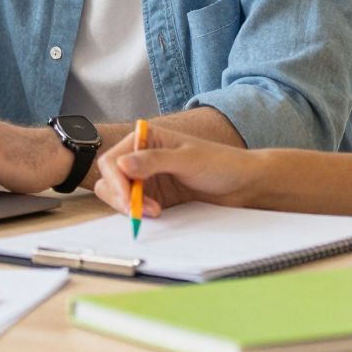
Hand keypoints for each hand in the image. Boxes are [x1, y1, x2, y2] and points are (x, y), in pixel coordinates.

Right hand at [90, 121, 259, 220]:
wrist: (242, 184)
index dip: (115, 181)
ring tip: (155, 210)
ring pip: (118, 194)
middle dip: (120, 196)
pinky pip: (134, 206)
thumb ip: (154, 160)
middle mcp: (142, 157)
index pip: (113, 160)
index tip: (128, 199)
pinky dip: (138, 212)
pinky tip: (156, 212)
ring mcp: (147, 178)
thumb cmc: (221, 163)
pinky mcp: (154, 196)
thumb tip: (122, 164)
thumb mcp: (188, 159)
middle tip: (138, 211)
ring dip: (130, 206)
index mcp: (147, 138)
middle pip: (110, 178)